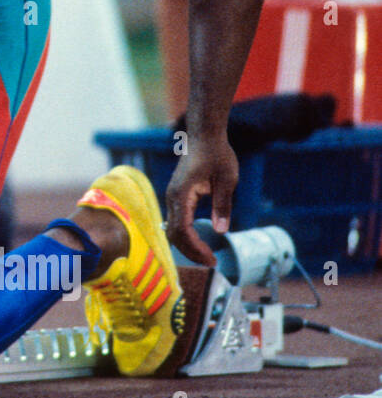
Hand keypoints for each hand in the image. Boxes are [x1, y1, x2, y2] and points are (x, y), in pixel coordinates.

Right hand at [165, 134, 238, 265]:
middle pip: (174, 234)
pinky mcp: (177, 196)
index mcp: (181, 194)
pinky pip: (177, 221)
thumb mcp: (226, 180)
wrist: (204, 135)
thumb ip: (222, 205)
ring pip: (173, 229)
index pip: (183, 230)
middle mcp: (172, 197)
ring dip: (187, 245)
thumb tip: (221, 231)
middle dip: (191, 251)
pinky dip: (186, 235)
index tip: (212, 259)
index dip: (196, 248)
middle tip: (212, 263)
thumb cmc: (217, 154)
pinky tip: (200, 241)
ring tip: (206, 255)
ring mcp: (172, 196)